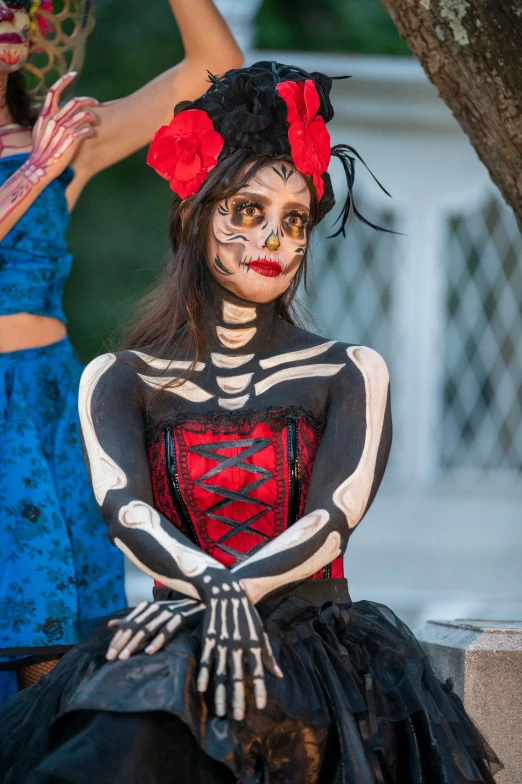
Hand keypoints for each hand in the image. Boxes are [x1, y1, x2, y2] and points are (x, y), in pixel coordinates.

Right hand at [25, 72, 98, 185]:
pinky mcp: (72, 140)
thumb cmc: (41, 152)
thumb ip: (46, 120)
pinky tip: (93, 134)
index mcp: (45, 116)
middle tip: (96, 103)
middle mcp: (55, 120)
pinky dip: (92, 130)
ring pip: (84, 115)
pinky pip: (87, 130)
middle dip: (88, 101)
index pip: (54, 92)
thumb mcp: (39, 132)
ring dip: (92, 117)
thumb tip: (52, 113)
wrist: (40, 168)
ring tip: (95, 122)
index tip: (73, 74)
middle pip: (75, 102)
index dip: (64, 81)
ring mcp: (64, 129)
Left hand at [106, 598, 203, 660]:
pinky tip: (149, 651)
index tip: (108, 654)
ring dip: (135, 643)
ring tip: (124, 657)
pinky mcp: (180, 618)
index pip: (128, 624)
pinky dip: (157, 641)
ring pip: (147, 629)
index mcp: (147, 608)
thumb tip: (110, 624)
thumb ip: (132, 619)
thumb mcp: (153, 613)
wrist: (201, 603)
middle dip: (121, 643)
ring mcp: (168, 612)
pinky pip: (167, 630)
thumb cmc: (175, 611)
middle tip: (111, 658)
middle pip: (135, 627)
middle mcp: (155, 608)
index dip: (117, 639)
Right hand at [196, 577, 282, 721]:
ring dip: (220, 694)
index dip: (258, 688)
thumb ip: (268, 654)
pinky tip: (202, 689)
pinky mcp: (208, 639)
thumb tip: (278, 675)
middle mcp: (237, 646)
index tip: (259, 706)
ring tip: (220, 712)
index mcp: (253, 644)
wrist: (226, 592)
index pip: (257, 671)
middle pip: (237, 676)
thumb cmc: (247, 614)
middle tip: (238, 717)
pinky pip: (205, 660)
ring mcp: (221, 643)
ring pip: (220, 673)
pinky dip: (203, 675)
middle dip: (238, 698)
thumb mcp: (260, 631)